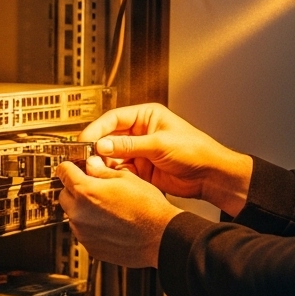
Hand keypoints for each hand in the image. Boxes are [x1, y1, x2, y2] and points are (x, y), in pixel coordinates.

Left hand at [56, 157, 183, 268]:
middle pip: (64, 195)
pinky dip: (90, 226)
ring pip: (73, 214)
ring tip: (106, 207)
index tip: (70, 168)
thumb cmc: (148, 208)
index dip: (68, 167)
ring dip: (82, 209)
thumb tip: (91, 165)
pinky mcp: (90, 246)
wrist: (161, 237)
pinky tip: (109, 222)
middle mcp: (79, 213)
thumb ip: (102, 171)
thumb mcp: (126, 178)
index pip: (63, 172)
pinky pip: (83, 231)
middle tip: (92, 187)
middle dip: (75, 189)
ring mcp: (83, 232)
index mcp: (86, 191)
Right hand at [81, 103, 252, 216]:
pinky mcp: (141, 170)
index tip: (84, 140)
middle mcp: (140, 133)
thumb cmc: (195, 151)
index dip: (97, 129)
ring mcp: (140, 152)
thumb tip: (103, 145)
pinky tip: (109, 178)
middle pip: (109, 137)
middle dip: (97, 148)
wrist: (210, 176)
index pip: (113, 119)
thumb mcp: (159, 144)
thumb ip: (129, 145)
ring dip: (104, 163)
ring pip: (112, 156)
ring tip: (96, 170)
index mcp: (146, 117)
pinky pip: (121, 171)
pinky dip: (113, 175)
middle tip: (85, 158)